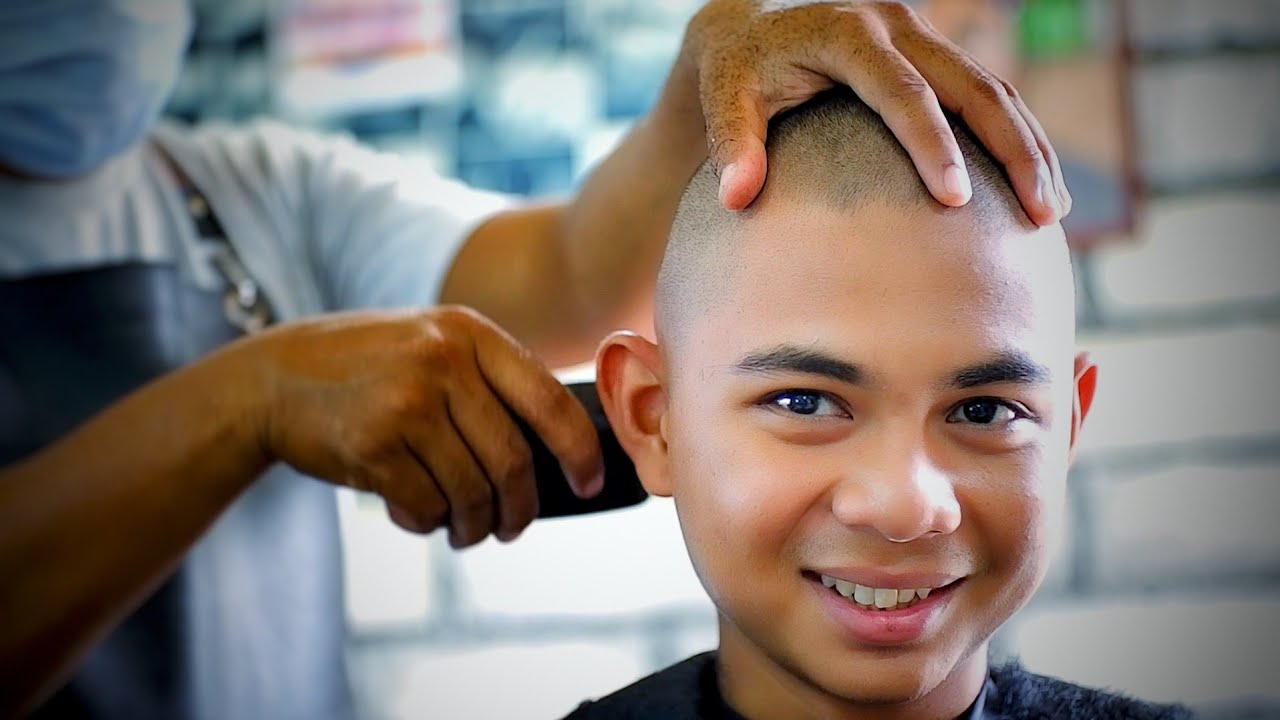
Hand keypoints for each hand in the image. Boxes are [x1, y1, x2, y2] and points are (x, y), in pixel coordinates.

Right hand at [246, 307, 603, 546]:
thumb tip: (557, 456)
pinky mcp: (372, 445)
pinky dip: (428, 523)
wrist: (271, 379)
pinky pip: (426, 507)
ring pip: (472, 492)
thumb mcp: (432, 346)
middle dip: (521, 509)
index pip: (548, 399)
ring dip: (474, 525)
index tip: (590, 483)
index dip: (579, 450)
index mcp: (470, 333)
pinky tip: (416, 514)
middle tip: (512, 527)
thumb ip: (488, 382)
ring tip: (463, 529)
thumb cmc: (369, 370)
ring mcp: (406, 402)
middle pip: (513, 461)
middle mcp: (443, 361)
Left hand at [681, 0, 1068, 223]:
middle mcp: (895, 24)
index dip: (933, 144)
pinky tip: (1032, 187)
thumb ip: (732, 144)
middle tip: (1037, 213)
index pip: (902, 92)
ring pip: (994, 88)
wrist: (752, 22)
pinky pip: (989, 92)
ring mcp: (922, 35)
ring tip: (1048, 211)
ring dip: (1029, 147)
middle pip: (973, 86)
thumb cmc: (738, 69)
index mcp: (847, 33)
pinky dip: (1017, 137)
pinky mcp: (934, 54)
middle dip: (1012, 149)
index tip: (956, 199)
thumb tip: (736, 197)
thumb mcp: (724, 98)